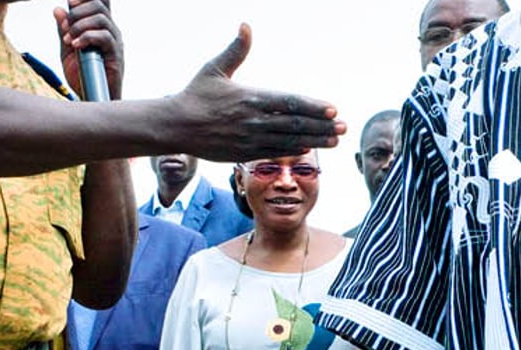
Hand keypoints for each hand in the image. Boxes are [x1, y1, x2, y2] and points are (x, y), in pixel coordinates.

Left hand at [54, 0, 123, 99]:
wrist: (91, 99)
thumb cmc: (83, 77)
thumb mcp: (67, 50)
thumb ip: (64, 30)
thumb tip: (57, 9)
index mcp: (100, 27)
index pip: (99, 3)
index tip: (70, 2)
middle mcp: (110, 31)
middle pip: (99, 5)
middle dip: (78, 10)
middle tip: (65, 25)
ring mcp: (115, 42)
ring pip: (100, 18)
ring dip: (79, 25)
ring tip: (68, 39)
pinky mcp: (116, 55)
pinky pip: (103, 37)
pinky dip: (86, 38)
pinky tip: (75, 45)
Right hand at [165, 24, 344, 161]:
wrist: (176, 126)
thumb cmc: (195, 95)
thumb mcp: (215, 68)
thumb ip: (236, 49)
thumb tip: (245, 26)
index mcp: (251, 97)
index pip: (290, 102)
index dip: (313, 107)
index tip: (332, 109)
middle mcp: (254, 120)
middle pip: (295, 124)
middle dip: (322, 126)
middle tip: (343, 127)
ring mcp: (251, 138)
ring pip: (289, 140)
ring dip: (314, 140)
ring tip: (334, 141)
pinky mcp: (244, 153)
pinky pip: (275, 152)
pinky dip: (293, 150)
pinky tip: (308, 148)